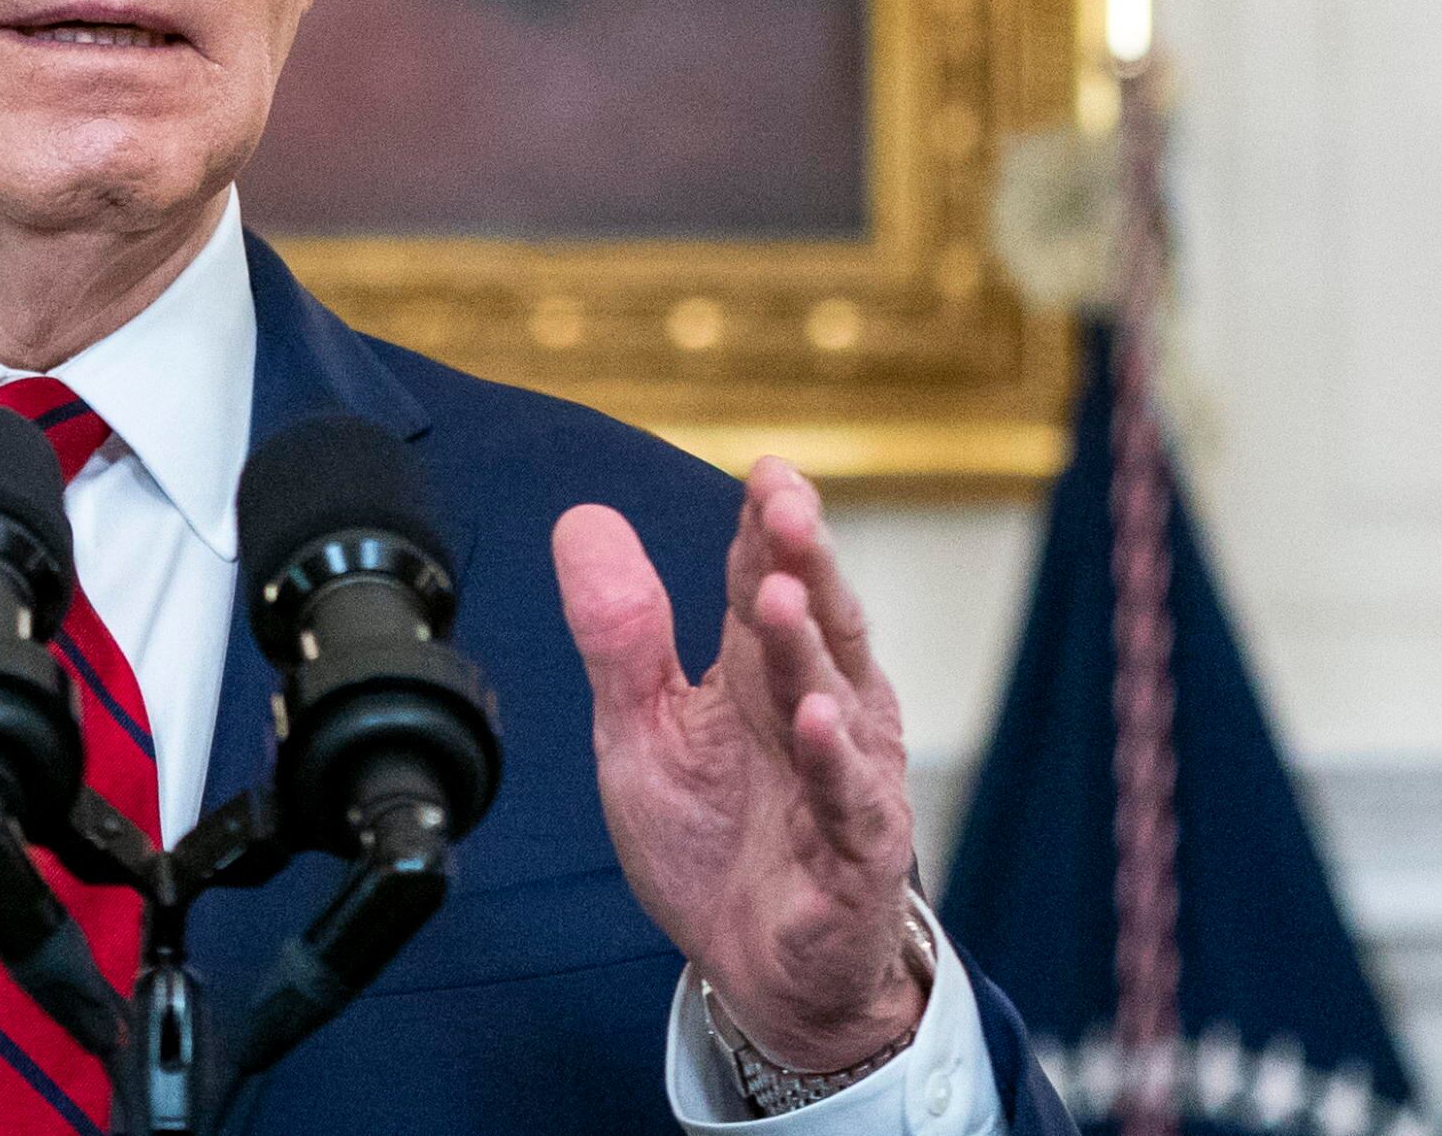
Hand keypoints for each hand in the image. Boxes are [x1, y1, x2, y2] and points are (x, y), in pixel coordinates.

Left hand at [552, 462, 931, 1079]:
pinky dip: (836, 762)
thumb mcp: (642, 730)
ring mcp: (845, 778)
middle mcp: (818, 708)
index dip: (767, 525)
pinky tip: (817, 721)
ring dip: (808, 648)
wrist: (755, 972)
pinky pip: (850, 802)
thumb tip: (583, 519)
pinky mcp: (857, 854)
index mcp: (763, 671)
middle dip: (805, 560)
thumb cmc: (714, 842)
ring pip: (835, 697)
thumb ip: (619, 634)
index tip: (765, 469)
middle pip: (816, 619)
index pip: (767, 579)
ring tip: (783, 597)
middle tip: (787, 504)